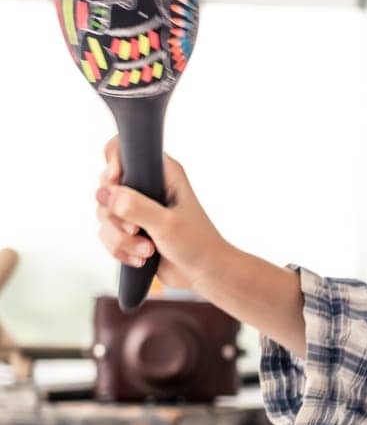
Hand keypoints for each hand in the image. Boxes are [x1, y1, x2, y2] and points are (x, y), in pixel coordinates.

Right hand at [93, 136, 225, 292]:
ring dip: (122, 239)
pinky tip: (142, 258)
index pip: (123, 150)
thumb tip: (106, 194)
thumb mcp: (167, 224)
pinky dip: (121, 249)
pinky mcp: (130, 228)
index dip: (112, 163)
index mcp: (162, 173)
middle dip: (115, 215)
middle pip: (105, 187)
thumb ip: (136, 207)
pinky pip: (107, 235)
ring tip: (148, 250)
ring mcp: (136, 208)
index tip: (114, 181)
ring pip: (104, 215)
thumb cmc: (198, 244)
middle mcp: (147, 187)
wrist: (205, 273)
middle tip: (137, 229)